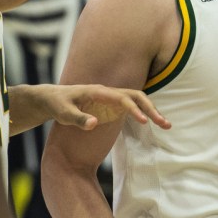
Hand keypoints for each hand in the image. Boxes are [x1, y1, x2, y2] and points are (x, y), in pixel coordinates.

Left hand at [10, 84, 171, 135]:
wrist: (51, 98)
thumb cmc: (56, 104)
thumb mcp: (61, 113)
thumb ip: (76, 118)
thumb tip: (94, 123)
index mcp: (98, 92)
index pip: (122, 98)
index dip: (135, 110)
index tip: (145, 122)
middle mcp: (108, 92)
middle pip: (137, 96)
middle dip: (152, 109)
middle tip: (165, 124)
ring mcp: (111, 97)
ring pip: (138, 101)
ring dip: (152, 111)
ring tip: (166, 125)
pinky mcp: (111, 104)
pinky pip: (133, 107)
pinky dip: (145, 114)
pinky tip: (154, 124)